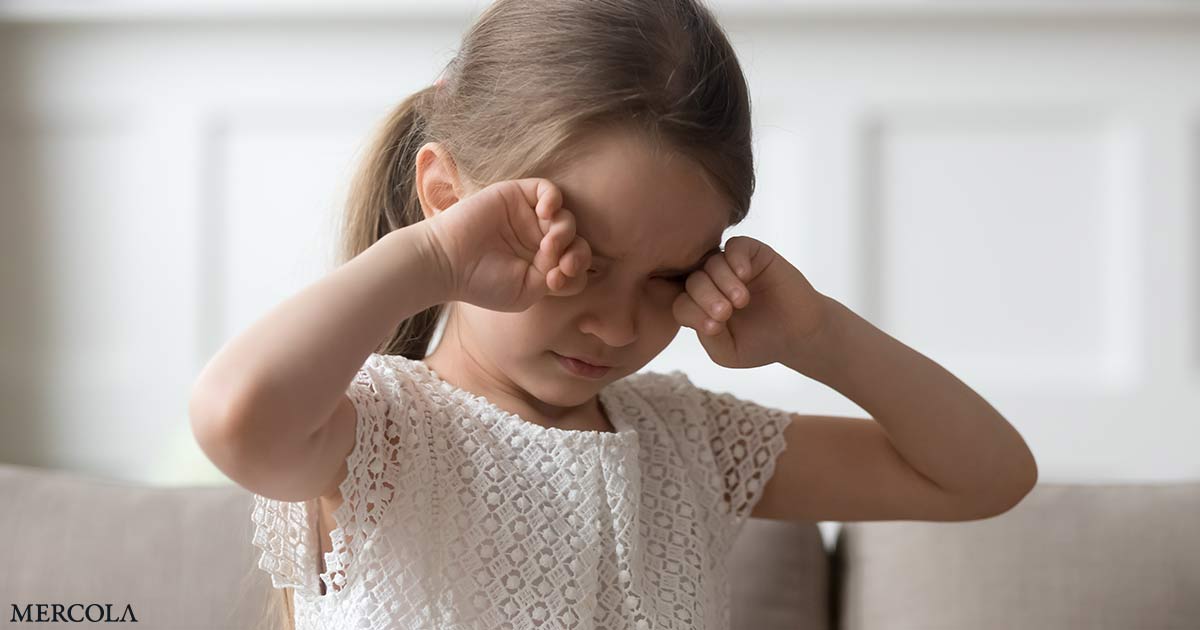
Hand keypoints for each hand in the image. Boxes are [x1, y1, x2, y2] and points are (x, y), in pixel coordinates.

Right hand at [421, 178, 590, 311]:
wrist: (447, 262)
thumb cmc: (482, 283)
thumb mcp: (525, 292)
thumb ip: (555, 278)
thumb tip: (569, 260)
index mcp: (542, 265)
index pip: (575, 265)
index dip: (575, 273)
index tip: (555, 282)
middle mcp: (538, 240)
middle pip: (577, 241)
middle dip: (577, 254)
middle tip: (561, 264)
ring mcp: (529, 217)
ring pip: (566, 217)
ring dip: (564, 232)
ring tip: (549, 245)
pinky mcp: (517, 196)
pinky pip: (548, 189)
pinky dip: (554, 199)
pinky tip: (546, 213)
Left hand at [672, 236, 830, 368]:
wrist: (798, 334)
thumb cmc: (760, 344)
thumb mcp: (727, 352)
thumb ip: (708, 337)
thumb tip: (698, 314)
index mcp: (700, 308)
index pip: (682, 304)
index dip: (692, 313)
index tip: (714, 328)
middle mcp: (712, 284)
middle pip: (693, 281)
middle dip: (705, 297)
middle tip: (725, 312)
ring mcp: (732, 267)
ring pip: (712, 262)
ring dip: (722, 281)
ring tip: (741, 301)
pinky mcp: (753, 254)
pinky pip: (735, 246)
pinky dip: (736, 259)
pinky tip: (746, 276)